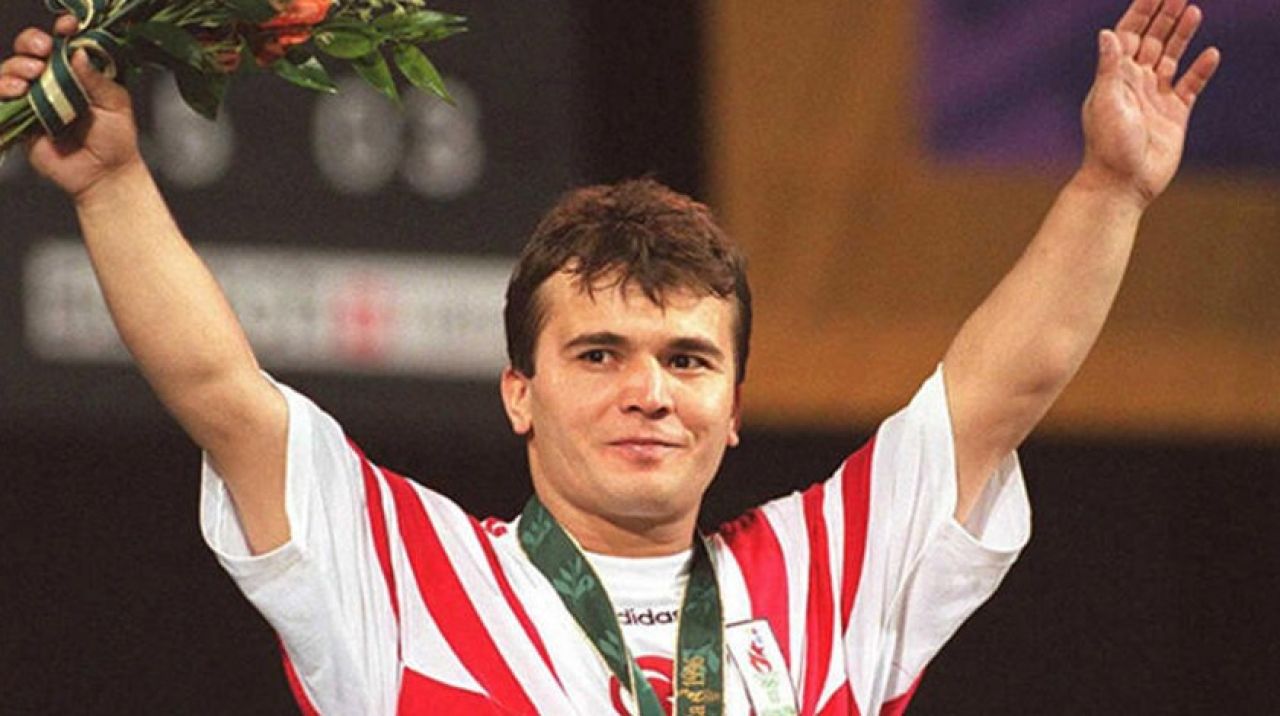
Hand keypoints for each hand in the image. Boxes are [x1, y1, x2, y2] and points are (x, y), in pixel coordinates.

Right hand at [0, 15, 141, 199]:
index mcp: (78, 73)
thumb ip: (96, 78)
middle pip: (30, 51)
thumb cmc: (115, 141)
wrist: (104, 176)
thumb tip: (78, 51)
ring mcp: (34, 99)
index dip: (61, 31)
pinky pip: (2, 98)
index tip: (66, 26)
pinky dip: (5, 88)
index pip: (63, 43)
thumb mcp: (114, 104)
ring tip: (33, 73)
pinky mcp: (21, 119)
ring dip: (18, 65)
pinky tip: (19, 90)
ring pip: (12, 70)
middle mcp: (53, 81)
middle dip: (32, 43)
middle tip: (43, 50)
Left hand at [1079, 0, 1220, 206]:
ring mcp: (1155, 98)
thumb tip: (1107, 33)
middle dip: (1164, 17)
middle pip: (1151, 41)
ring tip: (1193, 12)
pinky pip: (1189, 86)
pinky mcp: (1174, 115)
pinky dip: (1200, 70)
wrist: (1122, 184)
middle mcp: (1134, 83)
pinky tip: (1211, 54)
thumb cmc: (1108, 146)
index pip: (1128, 36)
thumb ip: (1109, 67)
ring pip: (1170, 58)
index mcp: (1114, 77)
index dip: (1141, 13)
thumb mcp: (1107, 102)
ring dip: (1181, 36)